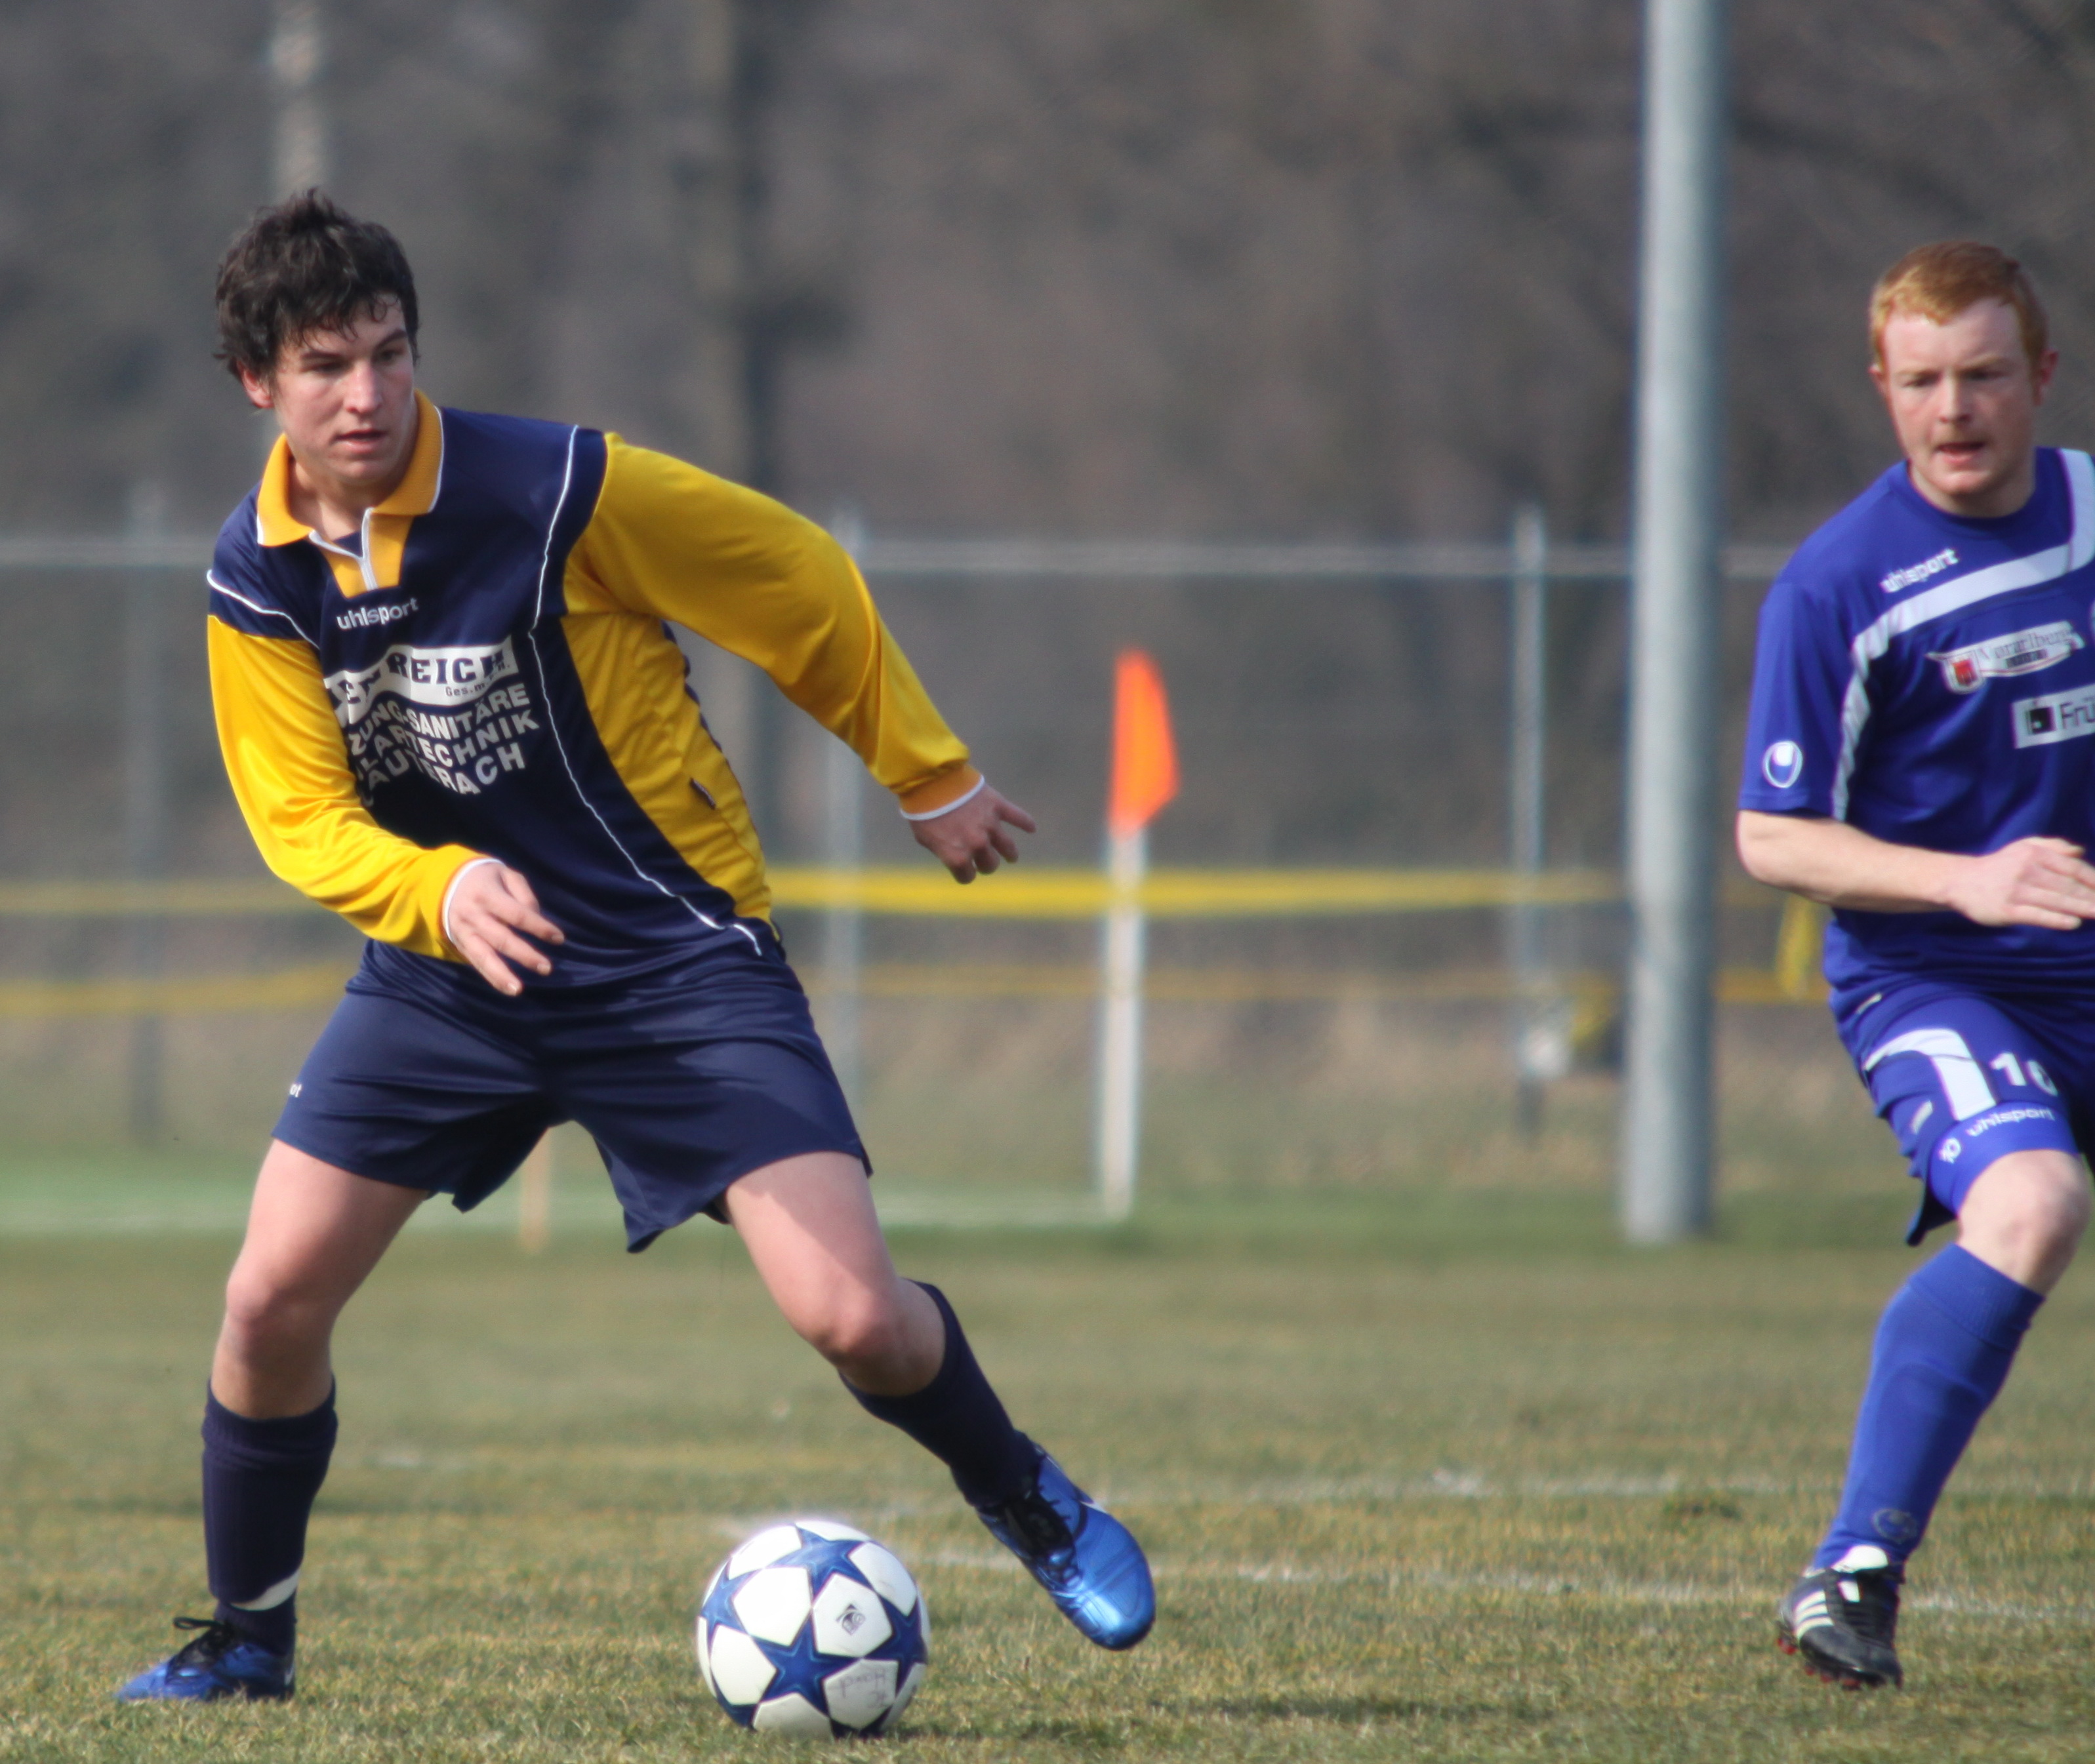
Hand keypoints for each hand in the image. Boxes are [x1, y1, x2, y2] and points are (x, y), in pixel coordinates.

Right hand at [444, 861, 564, 993]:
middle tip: (547, 968)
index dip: (539, 927)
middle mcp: (474, 915)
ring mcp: (464, 932)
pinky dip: (491, 977)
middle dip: (525, 955)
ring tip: (518, 989)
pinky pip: (476, 963)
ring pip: (483, 956)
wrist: (444, 883)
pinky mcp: (460, 944)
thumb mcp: (505, 874)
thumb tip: (536, 918)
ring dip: (501, 974)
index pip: (517, 914)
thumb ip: (524, 894)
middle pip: (501, 939)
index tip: (559, 938)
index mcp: (487, 894)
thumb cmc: (485, 879)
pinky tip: (507, 988)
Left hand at [910, 784, 1037, 882]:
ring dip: (1010, 854)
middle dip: (986, 864)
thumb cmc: (923, 811)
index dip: (965, 875)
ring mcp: (990, 825)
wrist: (931, 781)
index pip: (967, 876)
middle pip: (990, 864)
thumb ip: (943, 850)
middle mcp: (977, 844)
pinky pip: (1017, 817)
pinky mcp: (997, 806)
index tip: (965, 872)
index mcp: (957, 856)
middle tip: (984, 862)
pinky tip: (1031, 828)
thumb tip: (953, 854)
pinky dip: (1026, 823)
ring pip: (1007, 847)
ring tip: (1011, 857)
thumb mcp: (925, 839)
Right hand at [1942, 837, 2094, 928]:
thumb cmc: (1998, 865)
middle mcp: (2024, 871)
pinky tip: (2073, 923)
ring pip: (2055, 901)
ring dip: (2081, 909)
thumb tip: (2079, 852)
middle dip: (2091, 897)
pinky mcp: (2005, 911)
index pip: (2072, 868)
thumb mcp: (2022, 847)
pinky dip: (2056, 920)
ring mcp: (2014, 892)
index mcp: (2032, 854)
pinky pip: (2036, 916)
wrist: (1959, 881)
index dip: (2093, 880)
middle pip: (2067, 886)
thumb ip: (2052, 846)